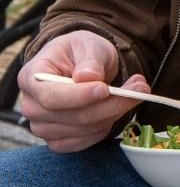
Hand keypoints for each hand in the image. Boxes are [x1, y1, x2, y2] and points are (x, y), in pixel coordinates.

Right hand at [17, 31, 147, 151]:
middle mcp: (32, 106)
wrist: (80, 65)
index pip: (51, 96)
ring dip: (116, 112)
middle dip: (111, 103)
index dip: (79, 96)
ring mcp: (43, 127)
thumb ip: (89, 61)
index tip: (105, 89)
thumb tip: (88, 77)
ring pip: (87, 129)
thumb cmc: (81, 52)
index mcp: (31, 77)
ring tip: (135, 91)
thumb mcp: (88, 45)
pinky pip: (88, 140)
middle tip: (141, 87)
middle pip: (74, 116)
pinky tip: (116, 108)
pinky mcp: (59, 140)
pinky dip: (108, 125)